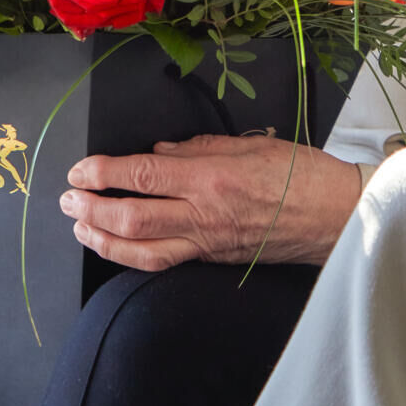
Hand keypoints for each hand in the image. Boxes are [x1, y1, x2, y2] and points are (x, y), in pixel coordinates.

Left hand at [61, 135, 365, 272]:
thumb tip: (160, 152)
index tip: (80, 169)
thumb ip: (199, 147)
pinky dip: (134, 256)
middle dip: (91, 210)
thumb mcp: (250, 144)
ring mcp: (208, 243)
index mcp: (212, 177)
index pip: (143, 174)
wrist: (337, 216)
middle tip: (68, 199)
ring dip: (104, 241)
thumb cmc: (302, 175)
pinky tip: (119, 248)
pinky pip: (165, 261)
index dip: (104, 172)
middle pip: (132, 219)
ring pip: (142, 252)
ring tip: (81, 229)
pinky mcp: (214, 260)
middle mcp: (204, 214)